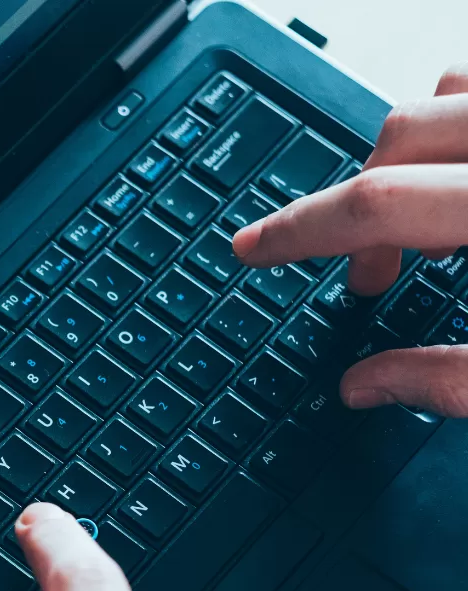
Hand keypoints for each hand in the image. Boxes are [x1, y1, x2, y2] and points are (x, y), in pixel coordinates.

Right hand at [232, 62, 467, 415]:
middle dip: (358, 207)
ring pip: (443, 93)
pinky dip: (454, 120)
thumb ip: (449, 380)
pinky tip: (464, 177)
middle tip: (375, 276)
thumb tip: (366, 388)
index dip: (298, 230)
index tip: (252, 249)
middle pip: (395, 143)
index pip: (375, 205)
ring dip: (408, 153)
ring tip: (426, 218)